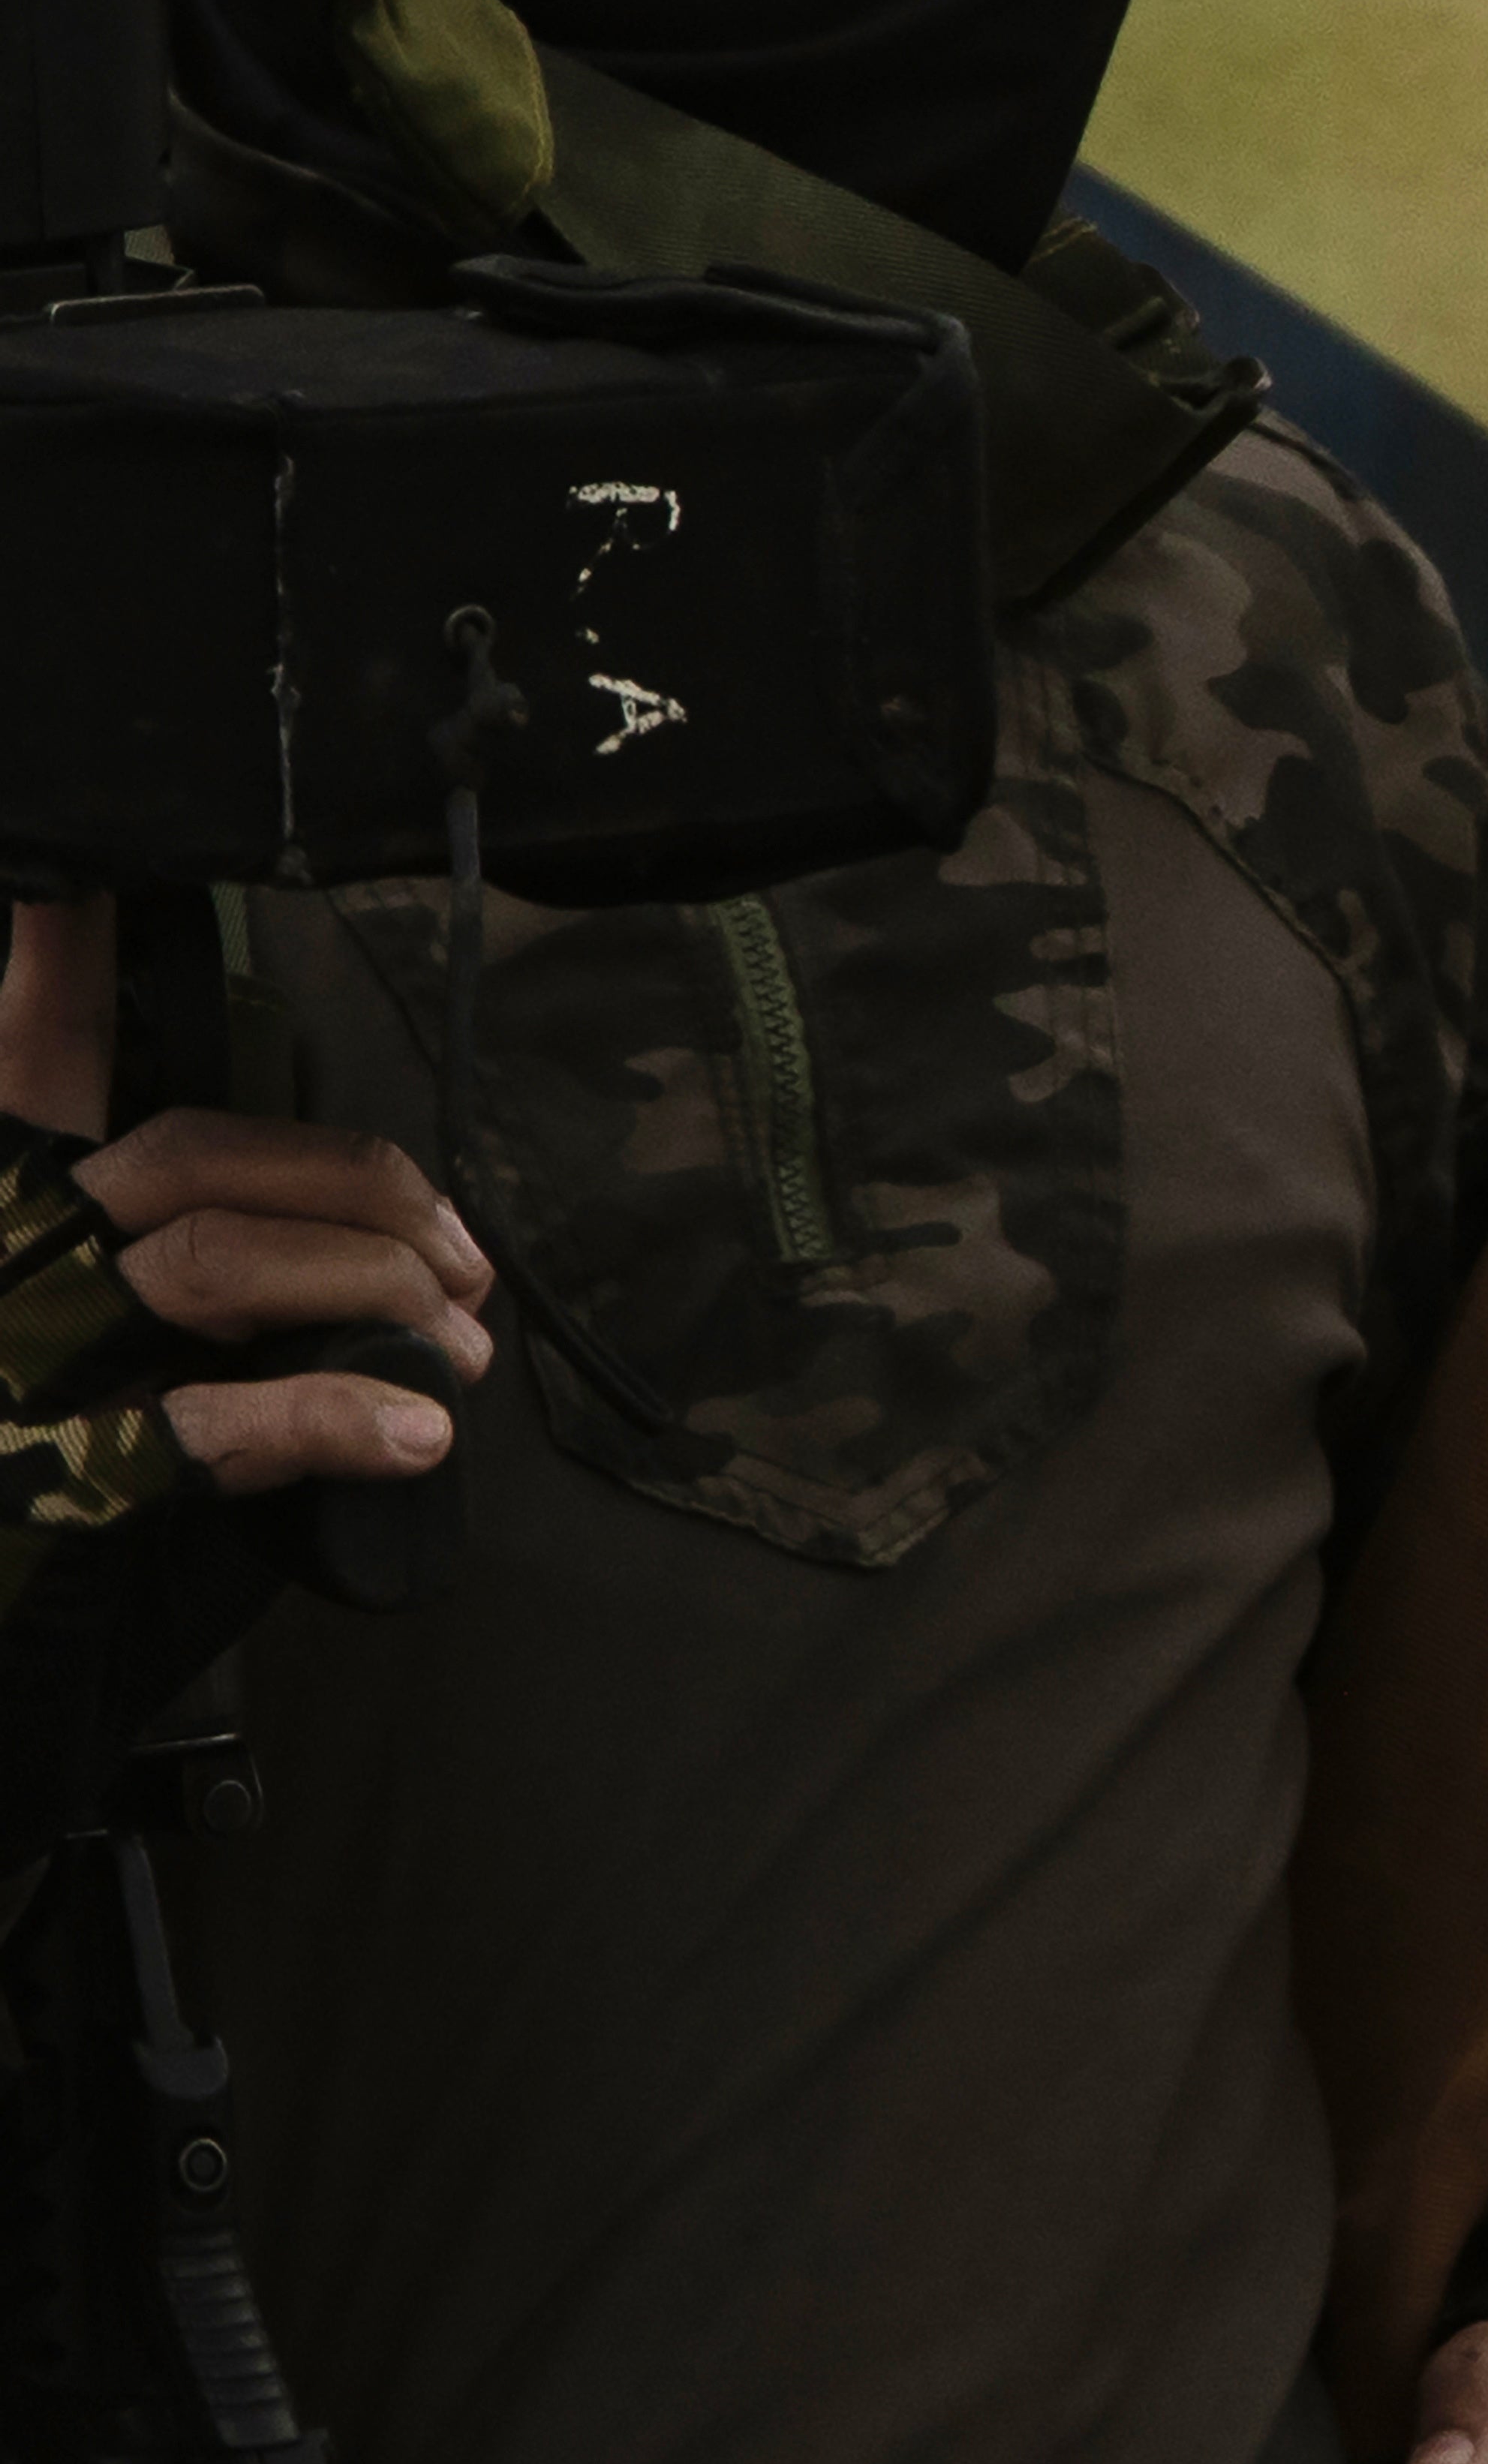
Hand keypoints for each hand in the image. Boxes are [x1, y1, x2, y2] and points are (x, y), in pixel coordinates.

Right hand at [2, 899, 489, 1495]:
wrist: (5, 1593)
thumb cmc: (55, 1410)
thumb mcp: (98, 1284)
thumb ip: (211, 1225)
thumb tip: (390, 1243)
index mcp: (12, 1185)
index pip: (34, 1041)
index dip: (55, 950)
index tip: (82, 870)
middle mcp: (18, 1246)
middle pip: (199, 1156)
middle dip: (365, 1199)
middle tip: (465, 1264)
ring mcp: (31, 1351)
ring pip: (219, 1264)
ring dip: (377, 1296)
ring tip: (465, 1352)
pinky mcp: (61, 1466)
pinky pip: (210, 1427)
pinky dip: (332, 1421)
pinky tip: (417, 1432)